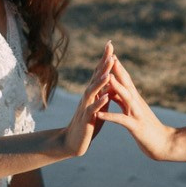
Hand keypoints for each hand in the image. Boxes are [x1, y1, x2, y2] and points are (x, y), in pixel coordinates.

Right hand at [62, 43, 114, 157]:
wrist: (73, 142)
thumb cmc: (87, 124)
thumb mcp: (99, 107)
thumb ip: (104, 94)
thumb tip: (112, 81)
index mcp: (93, 93)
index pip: (99, 72)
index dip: (105, 59)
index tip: (110, 44)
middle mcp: (88, 97)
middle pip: (96, 77)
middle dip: (103, 63)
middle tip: (110, 49)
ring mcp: (86, 107)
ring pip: (92, 91)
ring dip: (101, 81)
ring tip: (109, 72)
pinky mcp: (86, 120)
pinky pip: (92, 110)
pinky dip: (99, 103)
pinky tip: (106, 97)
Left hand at [100, 56, 176, 160]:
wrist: (164, 144)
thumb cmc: (148, 128)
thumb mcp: (134, 112)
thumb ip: (123, 101)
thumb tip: (113, 89)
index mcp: (135, 100)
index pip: (126, 80)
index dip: (119, 68)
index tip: (110, 55)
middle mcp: (137, 104)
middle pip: (127, 84)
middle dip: (118, 70)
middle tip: (110, 56)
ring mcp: (137, 114)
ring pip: (126, 98)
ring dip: (116, 87)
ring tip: (107, 77)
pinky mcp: (136, 127)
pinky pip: (122, 120)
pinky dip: (110, 116)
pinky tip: (99, 114)